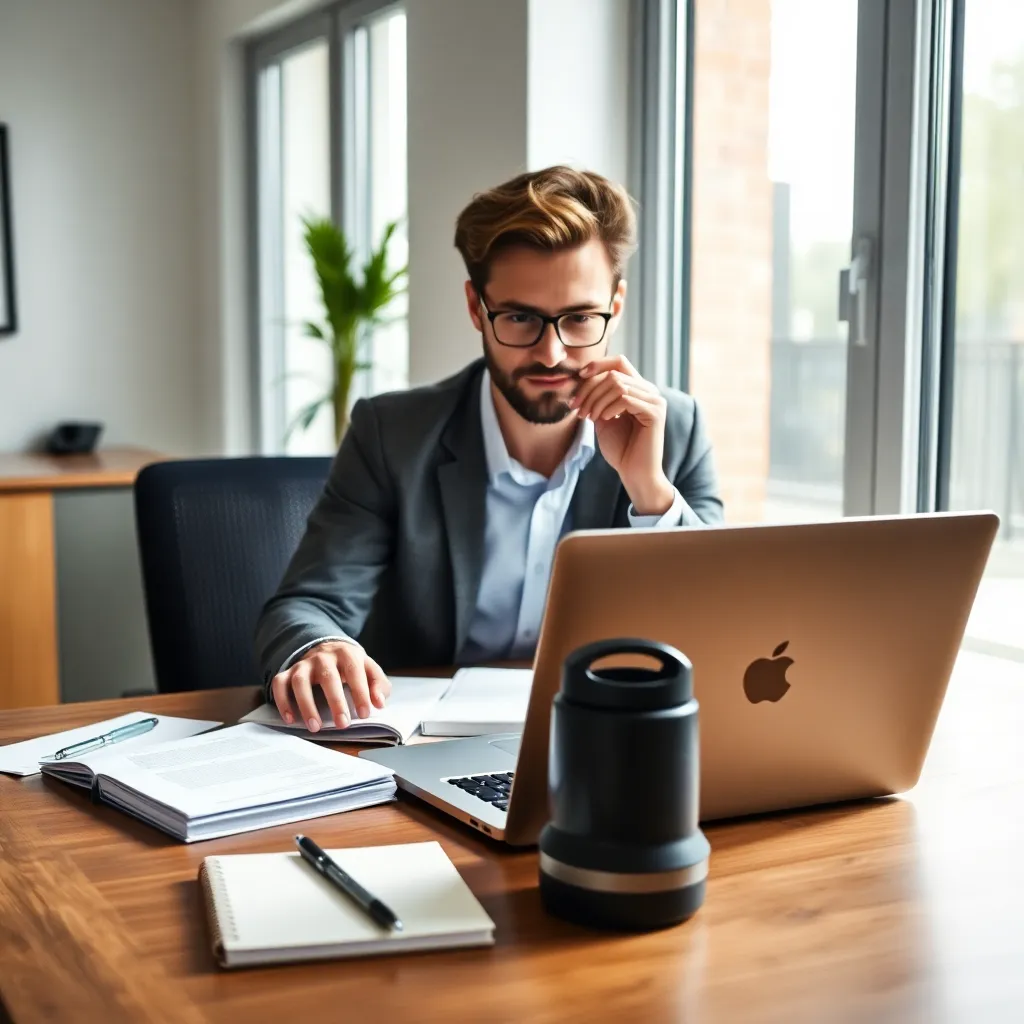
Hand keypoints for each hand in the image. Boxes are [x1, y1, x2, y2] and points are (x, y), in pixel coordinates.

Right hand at [270, 641, 390, 732]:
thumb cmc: (351, 665)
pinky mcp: (288, 672)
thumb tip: (379, 703)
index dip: (360, 693)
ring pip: (301, 682)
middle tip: (342, 724)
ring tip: (315, 727)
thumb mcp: (369, 669)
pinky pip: (280, 684)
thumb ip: (378, 685)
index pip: (355, 671)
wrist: (326, 648)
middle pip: (328, 677)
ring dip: (307, 705)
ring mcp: (304, 664)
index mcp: (347, 654)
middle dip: (336, 702)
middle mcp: (324, 657)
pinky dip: (282, 701)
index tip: (364, 714)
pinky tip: (290, 719)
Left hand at [569, 355, 674, 514]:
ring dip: (597, 401)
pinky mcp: (655, 412)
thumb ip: (597, 397)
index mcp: (638, 390)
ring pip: (618, 384)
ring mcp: (655, 401)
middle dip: (590, 390)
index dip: (598, 364)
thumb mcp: (602, 417)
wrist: (634, 473)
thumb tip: (582, 377)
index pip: (619, 362)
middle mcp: (649, 391)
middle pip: (614, 373)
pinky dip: (609, 408)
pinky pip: (625, 398)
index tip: (579, 376)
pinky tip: (604, 420)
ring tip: (589, 418)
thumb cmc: (620, 449)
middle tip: (578, 410)